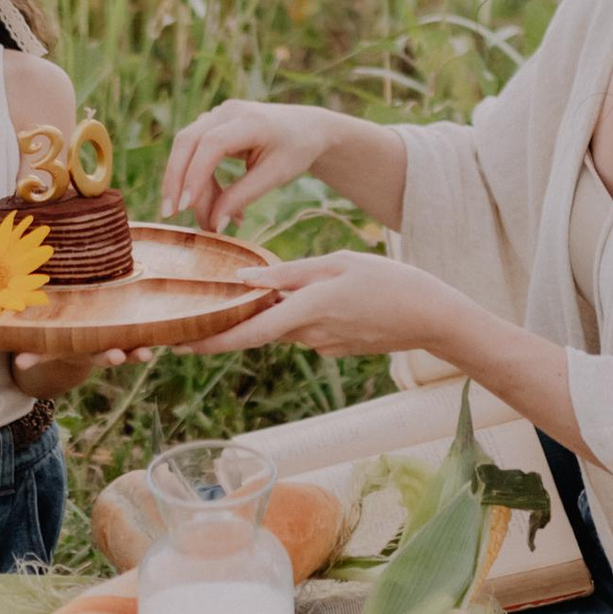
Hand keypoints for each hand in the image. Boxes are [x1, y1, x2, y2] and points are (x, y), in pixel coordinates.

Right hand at [162, 99, 340, 230]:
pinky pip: (194, 153)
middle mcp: (228, 112)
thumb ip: (243, 196)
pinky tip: (216, 205)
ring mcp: (216, 115)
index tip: (186, 207)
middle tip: (171, 215)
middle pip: (187, 141)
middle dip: (175, 179)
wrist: (307, 128)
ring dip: (188, 185)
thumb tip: (214, 223)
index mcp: (251, 120)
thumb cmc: (296, 150)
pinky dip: (198, 180)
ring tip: (210, 220)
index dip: (195, 175)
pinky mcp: (211, 126)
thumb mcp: (276, 175)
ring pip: (185, 148)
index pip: (212, 144)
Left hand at [222, 251, 468, 364]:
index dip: (210, 341)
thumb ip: (290, 274)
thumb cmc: (390, 281)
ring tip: (298, 286)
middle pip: (262, 328)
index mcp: (307, 310)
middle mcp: (310, 336)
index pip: (247, 332)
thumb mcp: (338, 264)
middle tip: (209, 309)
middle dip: (240, 319)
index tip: (179, 344)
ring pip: (285, 327)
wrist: (433, 317)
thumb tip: (244, 279)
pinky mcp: (337, 349)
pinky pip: (308, 330)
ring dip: (279, 311)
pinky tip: (332, 297)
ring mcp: (324, 347)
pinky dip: (305, 315)